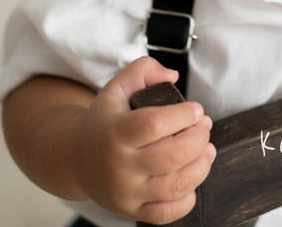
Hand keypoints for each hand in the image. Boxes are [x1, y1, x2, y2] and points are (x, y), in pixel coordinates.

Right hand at [67, 57, 214, 222]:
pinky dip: (188, 198)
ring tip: (207, 148)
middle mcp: (118, 166)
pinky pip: (167, 213)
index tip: (197, 109)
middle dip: (199, 139)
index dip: (183, 116)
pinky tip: (190, 176)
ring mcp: (125, 192)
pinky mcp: (132, 211)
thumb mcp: (116, 88)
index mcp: (114, 132)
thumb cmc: (104, 121)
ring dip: (202, 165)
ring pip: (175, 186)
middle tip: (205, 126)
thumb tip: (172, 75)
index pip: (153, 124)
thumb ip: (143, 70)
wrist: (75, 159)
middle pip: (172, 156)